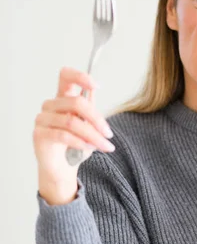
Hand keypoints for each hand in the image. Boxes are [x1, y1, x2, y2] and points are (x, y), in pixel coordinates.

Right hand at [33, 67, 114, 203]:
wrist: (63, 168)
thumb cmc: (76, 144)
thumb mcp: (88, 124)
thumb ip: (89, 108)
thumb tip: (94, 90)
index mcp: (63, 98)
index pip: (65, 76)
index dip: (80, 77)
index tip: (96, 86)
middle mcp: (50, 105)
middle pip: (77, 102)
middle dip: (98, 119)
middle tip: (109, 134)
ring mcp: (42, 119)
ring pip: (72, 122)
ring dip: (93, 135)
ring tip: (105, 146)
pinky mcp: (39, 134)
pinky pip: (63, 135)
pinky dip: (81, 142)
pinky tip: (90, 148)